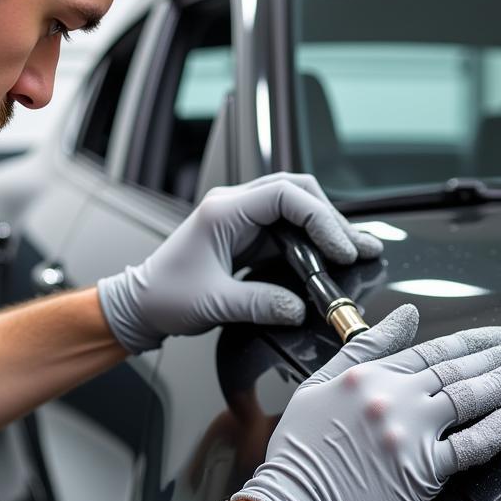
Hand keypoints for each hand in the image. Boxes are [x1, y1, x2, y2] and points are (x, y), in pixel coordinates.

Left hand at [97, 173, 382, 352]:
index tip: (341, 250)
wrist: (141, 304)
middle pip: (298, 192)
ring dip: (327, 228)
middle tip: (359, 248)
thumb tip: (300, 308)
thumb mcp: (215, 304)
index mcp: (224, 211)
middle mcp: (235, 207)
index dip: (321, 219)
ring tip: (358, 250)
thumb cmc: (165, 297)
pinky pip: (289, 231)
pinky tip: (334, 258)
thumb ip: (260, 304)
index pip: (286, 195)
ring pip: (297, 208)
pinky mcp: (248, 237)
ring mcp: (243, 220)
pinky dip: (314, 242)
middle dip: (332, 219)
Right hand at [233, 305, 500, 500]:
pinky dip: (498, 428)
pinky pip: (470, 446)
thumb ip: (364, 346)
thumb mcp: (319, 384)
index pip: (432, 350)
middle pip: (459, 369)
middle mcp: (394, 399)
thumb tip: (405, 316)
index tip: (499, 336)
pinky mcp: (421, 472)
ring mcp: (410, 434)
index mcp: (370, 376)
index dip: (472, 341)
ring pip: (470, 398)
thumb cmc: (300, 455)